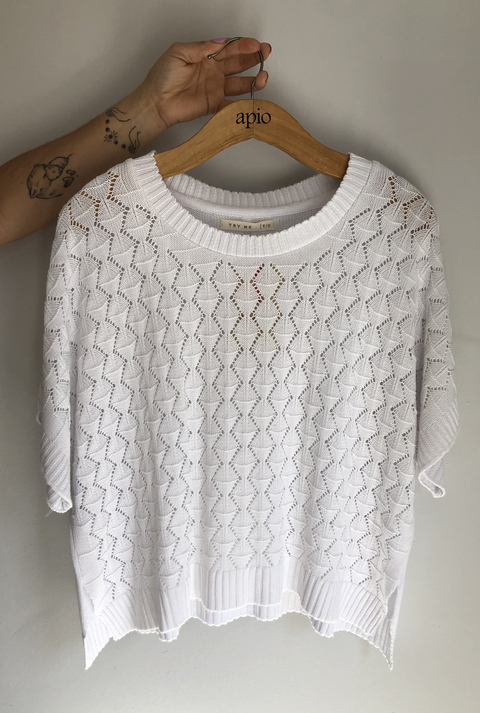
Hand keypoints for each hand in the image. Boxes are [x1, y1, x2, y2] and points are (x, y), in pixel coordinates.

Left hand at [139, 37, 270, 130]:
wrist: (156, 102)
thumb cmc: (162, 76)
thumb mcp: (179, 52)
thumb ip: (202, 48)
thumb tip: (221, 42)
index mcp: (206, 56)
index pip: (228, 48)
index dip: (243, 45)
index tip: (255, 44)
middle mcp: (213, 71)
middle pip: (238, 63)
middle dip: (253, 58)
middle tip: (265, 54)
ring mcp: (215, 89)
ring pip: (239, 83)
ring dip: (253, 80)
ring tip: (264, 77)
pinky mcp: (214, 105)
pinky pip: (232, 105)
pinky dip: (243, 103)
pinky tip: (253, 98)